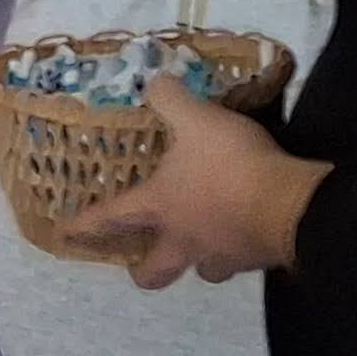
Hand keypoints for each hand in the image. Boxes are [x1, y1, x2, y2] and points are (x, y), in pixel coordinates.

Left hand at [71, 86, 326, 288]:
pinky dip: (238, 249)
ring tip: (202, 243)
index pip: (111, 218)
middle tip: (139, 264)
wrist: (292, 206)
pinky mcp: (257, 259)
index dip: (84, 225)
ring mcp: (221, 255)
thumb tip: (154, 82)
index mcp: (159, 207)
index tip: (64, 234)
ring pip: (201, 270)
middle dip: (143, 271)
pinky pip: (239, 260)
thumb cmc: (230, 164)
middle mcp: (185, 240)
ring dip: (197, 260)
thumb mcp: (197, 119)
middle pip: (154, 273)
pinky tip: (245, 231)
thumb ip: (171, 99)